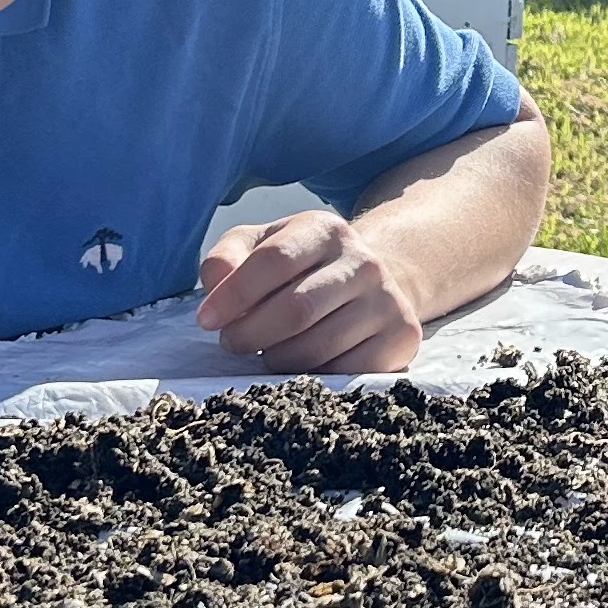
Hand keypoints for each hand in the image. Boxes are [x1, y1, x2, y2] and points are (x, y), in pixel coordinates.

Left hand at [196, 208, 425, 373]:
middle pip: (297, 309)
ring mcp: (387, 301)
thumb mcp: (260, 246)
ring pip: (317, 348)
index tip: (206, 320)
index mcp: (325, 229)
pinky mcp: (401, 337)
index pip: (274, 260)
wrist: (371, 282)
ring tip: (266, 352)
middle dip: (251, 334)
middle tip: (232, 343)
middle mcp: (364, 261)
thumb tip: (215, 285)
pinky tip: (300, 364)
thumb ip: (227, 258)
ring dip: (276, 360)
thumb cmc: (300, 267)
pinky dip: (309, 377)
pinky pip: (343, 373)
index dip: (234, 295)